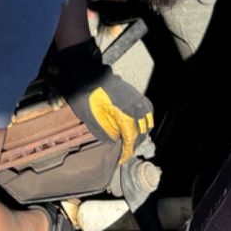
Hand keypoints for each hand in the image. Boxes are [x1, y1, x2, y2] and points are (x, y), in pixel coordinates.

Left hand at [49, 40, 153, 164]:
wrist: (83, 71)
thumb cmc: (83, 94)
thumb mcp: (89, 117)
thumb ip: (104, 131)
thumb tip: (115, 140)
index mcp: (123, 112)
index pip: (131, 136)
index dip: (127, 150)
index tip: (122, 159)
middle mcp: (133, 105)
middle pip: (141, 129)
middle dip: (135, 143)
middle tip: (125, 153)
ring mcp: (135, 97)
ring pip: (147, 119)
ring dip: (141, 132)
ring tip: (131, 142)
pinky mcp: (133, 92)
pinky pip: (145, 109)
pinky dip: (144, 119)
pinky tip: (136, 125)